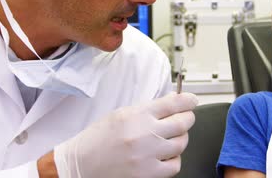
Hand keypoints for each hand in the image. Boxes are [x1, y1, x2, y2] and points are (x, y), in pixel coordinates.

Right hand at [54, 92, 197, 177]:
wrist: (80, 165)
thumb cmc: (97, 140)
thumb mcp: (121, 114)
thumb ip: (147, 109)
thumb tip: (172, 103)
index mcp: (137, 115)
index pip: (174, 103)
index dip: (188, 100)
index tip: (191, 101)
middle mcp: (145, 133)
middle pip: (183, 122)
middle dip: (187, 118)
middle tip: (185, 118)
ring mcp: (148, 155)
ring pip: (181, 143)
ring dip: (180, 139)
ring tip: (171, 138)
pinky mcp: (148, 174)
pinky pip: (174, 165)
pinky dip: (173, 159)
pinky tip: (164, 155)